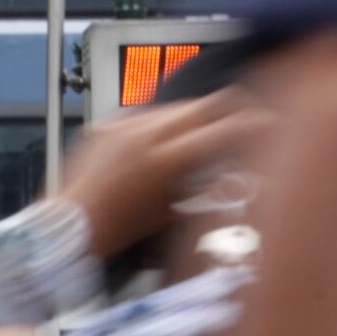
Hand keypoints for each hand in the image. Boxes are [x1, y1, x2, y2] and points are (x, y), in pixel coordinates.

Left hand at [64, 91, 273, 260]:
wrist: (60, 230)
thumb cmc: (112, 233)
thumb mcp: (170, 214)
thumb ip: (210, 189)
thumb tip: (243, 177)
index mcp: (163, 158)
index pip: (228, 128)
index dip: (260, 126)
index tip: (276, 127)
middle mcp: (144, 133)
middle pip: (212, 102)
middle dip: (239, 111)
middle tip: (253, 124)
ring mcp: (123, 125)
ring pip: (182, 105)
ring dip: (203, 117)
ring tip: (211, 138)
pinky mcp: (107, 124)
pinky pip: (149, 114)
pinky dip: (168, 124)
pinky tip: (170, 144)